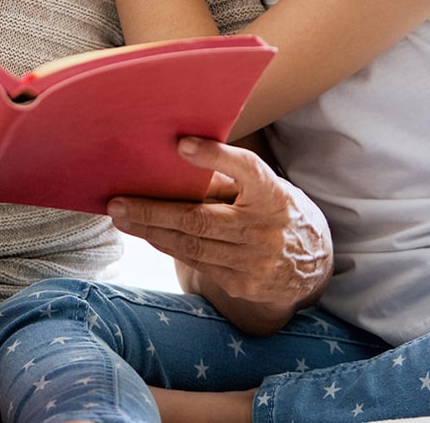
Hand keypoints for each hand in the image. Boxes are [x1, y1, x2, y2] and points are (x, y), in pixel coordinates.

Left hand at [107, 137, 331, 335]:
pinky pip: (198, 264)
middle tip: (117, 203)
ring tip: (123, 218)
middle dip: (153, 211)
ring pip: (192, 245)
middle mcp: (267, 230)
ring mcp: (255, 262)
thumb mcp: (268, 188)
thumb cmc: (277, 212)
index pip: (247, 170)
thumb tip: (175, 160)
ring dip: (152, 232)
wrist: (312, 266)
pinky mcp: (244, 285)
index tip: (181, 144)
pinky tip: (149, 235)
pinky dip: (169, 247)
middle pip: (199, 220)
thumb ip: (230, 178)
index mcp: (275, 195)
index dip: (215, 156)